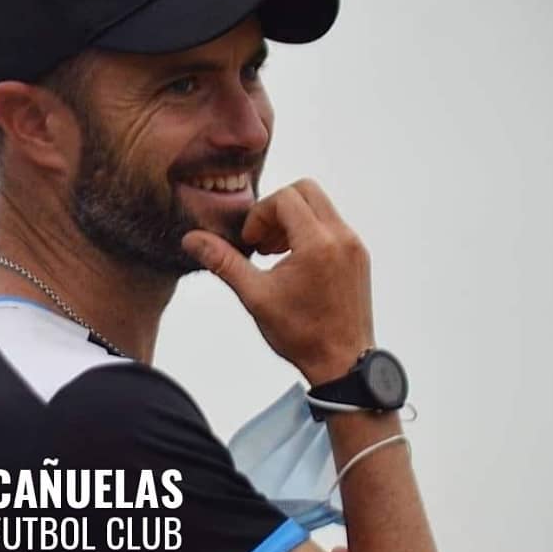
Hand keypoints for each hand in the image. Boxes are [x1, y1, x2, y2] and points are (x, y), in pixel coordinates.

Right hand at [182, 179, 374, 384]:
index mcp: (317, 244)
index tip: (251, 244)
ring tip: (275, 253)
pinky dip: (309, 232)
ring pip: (320, 206)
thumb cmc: (302, 334)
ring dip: (293, 220)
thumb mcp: (255, 296)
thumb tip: (193, 240)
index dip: (259, 216)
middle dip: (277, 209)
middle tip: (262, 241)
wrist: (342, 361)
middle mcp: (341, 237)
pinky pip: (332, 225)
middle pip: (306, 190)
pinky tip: (294, 263)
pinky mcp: (359, 255)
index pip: (285, 198)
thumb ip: (223, 262)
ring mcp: (354, 245)